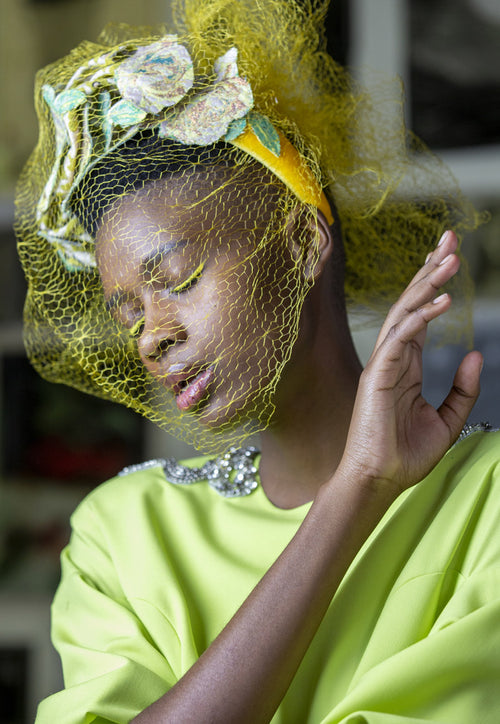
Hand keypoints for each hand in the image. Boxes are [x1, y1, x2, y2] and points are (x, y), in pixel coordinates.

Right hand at [339, 230, 482, 497]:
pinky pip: (399, 339)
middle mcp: (393, 357)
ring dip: (427, 284)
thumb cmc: (406, 454)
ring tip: (450, 259)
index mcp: (406, 364)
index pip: (420, 313)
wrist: (380, 480)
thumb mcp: (448, 420)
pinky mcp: (377, 376)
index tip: (448, 255)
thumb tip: (477, 354)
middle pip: (411, 303)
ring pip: (403, 313)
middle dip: (429, 269)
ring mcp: (383, 364)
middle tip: (450, 238)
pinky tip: (441, 301)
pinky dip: (419, 318)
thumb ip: (463, 388)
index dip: (432, 283)